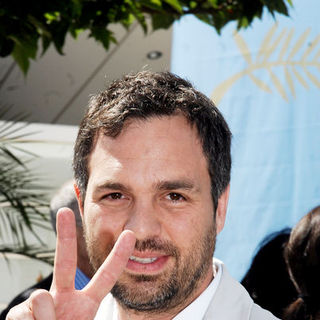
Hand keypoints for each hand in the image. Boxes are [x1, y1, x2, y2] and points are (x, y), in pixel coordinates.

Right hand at [6, 208, 135, 319]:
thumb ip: (73, 317)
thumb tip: (40, 298)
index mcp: (86, 304)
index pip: (106, 277)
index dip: (118, 256)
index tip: (130, 235)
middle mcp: (65, 298)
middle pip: (65, 262)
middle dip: (65, 236)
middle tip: (64, 211)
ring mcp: (42, 305)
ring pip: (41, 299)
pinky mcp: (18, 314)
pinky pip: (25, 316)